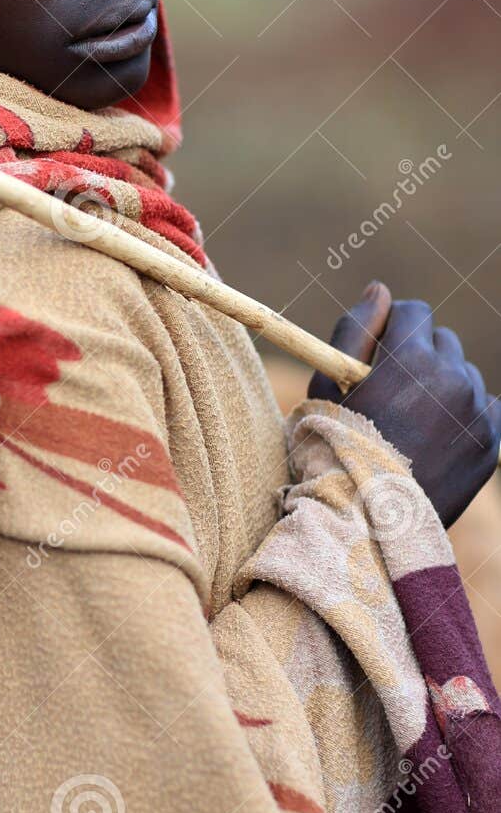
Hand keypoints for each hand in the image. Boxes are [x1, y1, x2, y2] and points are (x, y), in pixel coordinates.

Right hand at [309, 281, 500, 527]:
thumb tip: (380, 288)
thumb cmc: (334, 452)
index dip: (391, 330)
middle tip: (392, 395)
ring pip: (464, 377)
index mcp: (411, 359)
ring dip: (443, 388)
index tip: (377, 355)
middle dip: (419, 358)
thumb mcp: (327, 387)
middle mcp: (453, 379)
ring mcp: (477, 412)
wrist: (365, 524)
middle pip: (443, 343)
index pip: (414, 313)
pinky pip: (484, 409)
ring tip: (412, 425)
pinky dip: (464, 418)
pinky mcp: (492, 443)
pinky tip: (435, 442)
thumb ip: (354, 330)